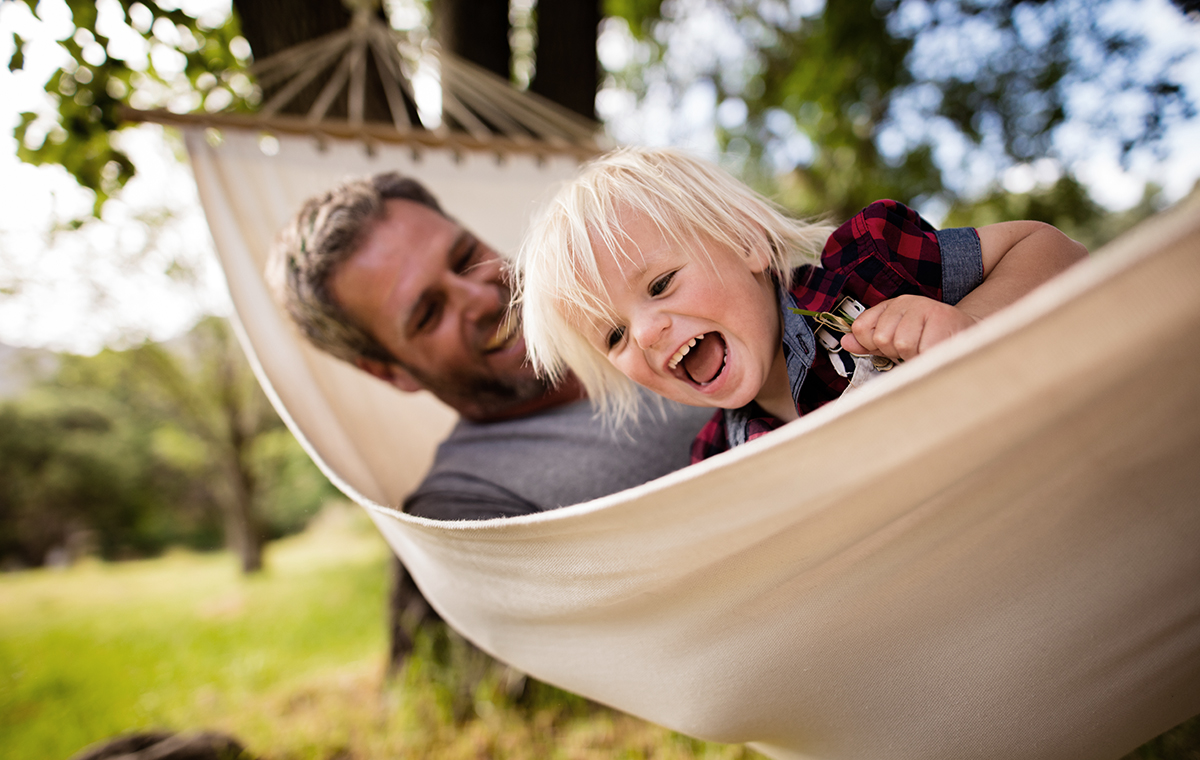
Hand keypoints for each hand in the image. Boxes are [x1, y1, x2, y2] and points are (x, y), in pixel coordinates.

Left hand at [840, 295, 978, 360]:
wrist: (970, 334)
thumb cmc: (930, 340)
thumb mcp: (896, 339)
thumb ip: (870, 342)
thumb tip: (845, 342)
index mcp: (891, 305)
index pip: (861, 327)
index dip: (872, 345)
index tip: (891, 346)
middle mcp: (907, 301)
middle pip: (882, 338)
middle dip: (897, 352)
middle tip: (915, 348)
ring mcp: (925, 307)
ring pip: (901, 344)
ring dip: (914, 355)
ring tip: (927, 348)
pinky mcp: (942, 318)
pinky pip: (921, 348)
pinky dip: (928, 356)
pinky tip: (937, 349)